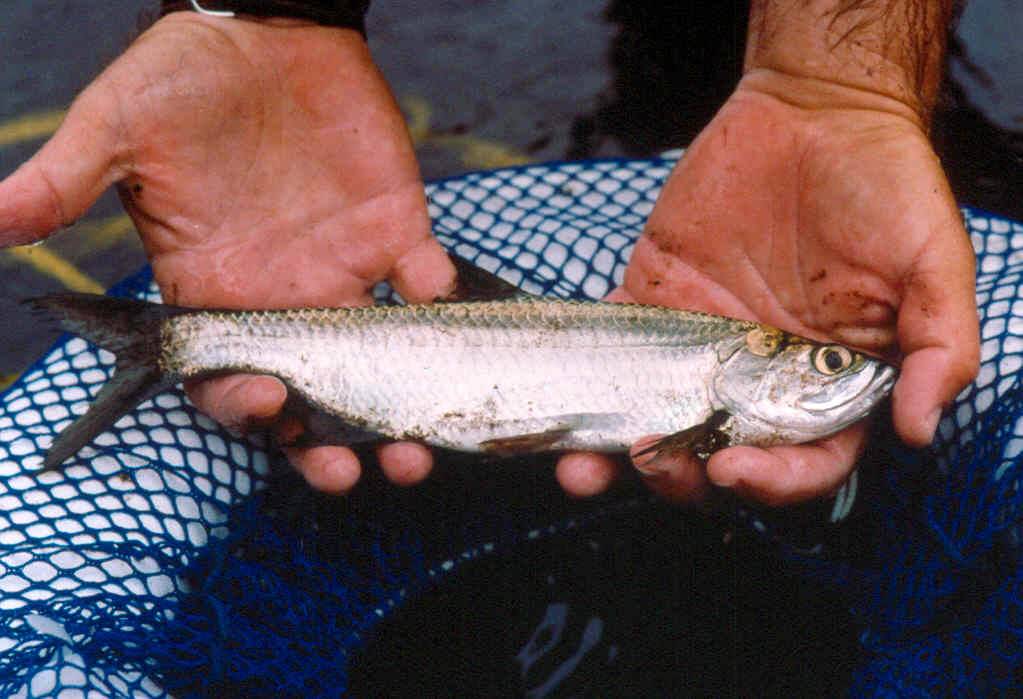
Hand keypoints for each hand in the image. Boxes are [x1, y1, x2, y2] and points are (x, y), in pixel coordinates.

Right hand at [0, 13, 454, 492]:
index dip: (243, 407)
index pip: (226, 379)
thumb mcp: (118, 127)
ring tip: (417, 449)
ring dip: (401, 407)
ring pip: (380, 363)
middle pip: (312, 398)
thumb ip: (66, 182)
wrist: (260, 27)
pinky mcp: (395, 232)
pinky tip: (441, 302)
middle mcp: (284, 300)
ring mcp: (344, 271)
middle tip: (354, 471)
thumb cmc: (181, 79)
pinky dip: (441, 298)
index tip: (265, 405)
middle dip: (331, 445)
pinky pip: (427, 282)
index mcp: (216, 295)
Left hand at [557, 71, 978, 504]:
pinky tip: (563, 391)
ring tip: (579, 467)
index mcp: (824, 384)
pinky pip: (614, 345)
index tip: (735, 468)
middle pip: (716, 452)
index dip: (772, 480)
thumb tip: (918, 430)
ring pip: (653, 415)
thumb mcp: (932, 260)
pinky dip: (585, 373)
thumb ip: (938, 344)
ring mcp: (700, 343)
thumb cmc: (885, 185)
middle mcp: (756, 378)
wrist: (816, 111)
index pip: (801, 459)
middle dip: (680, 477)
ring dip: (612, 451)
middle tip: (653, 462)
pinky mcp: (654, 298)